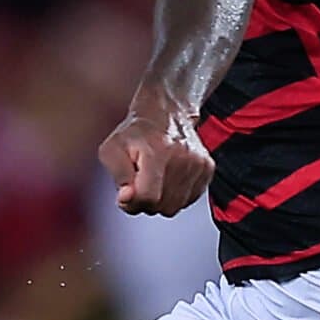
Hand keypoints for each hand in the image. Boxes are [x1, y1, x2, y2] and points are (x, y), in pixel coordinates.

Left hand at [99, 95, 213, 215]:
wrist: (166, 113)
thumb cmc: (137, 132)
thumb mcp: (112, 149)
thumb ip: (118, 176)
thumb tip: (127, 198)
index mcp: (158, 151)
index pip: (148, 197)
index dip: (133, 201)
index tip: (127, 191)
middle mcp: (183, 158)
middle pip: (162, 206)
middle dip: (146, 201)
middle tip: (140, 181)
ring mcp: (198, 164)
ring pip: (175, 207)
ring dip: (161, 199)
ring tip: (155, 178)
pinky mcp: (207, 169)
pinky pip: (188, 200)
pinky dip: (175, 195)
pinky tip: (168, 178)